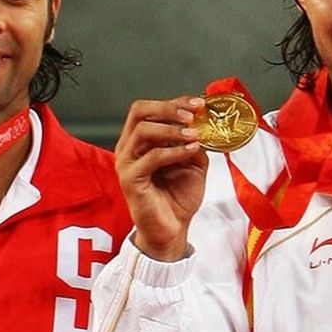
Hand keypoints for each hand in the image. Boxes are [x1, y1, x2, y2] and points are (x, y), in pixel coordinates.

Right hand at [115, 96, 209, 261]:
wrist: (172, 229)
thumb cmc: (178, 197)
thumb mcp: (194, 164)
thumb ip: (195, 143)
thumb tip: (205, 124)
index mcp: (141, 140)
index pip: (151, 109)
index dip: (175, 102)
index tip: (199, 103)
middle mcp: (129, 146)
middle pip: (140, 111)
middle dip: (168, 108)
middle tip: (192, 114)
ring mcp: (127, 162)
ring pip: (143, 131)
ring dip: (172, 129)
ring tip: (194, 135)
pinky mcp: (130, 179)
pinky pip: (151, 157)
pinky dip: (174, 151)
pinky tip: (191, 150)